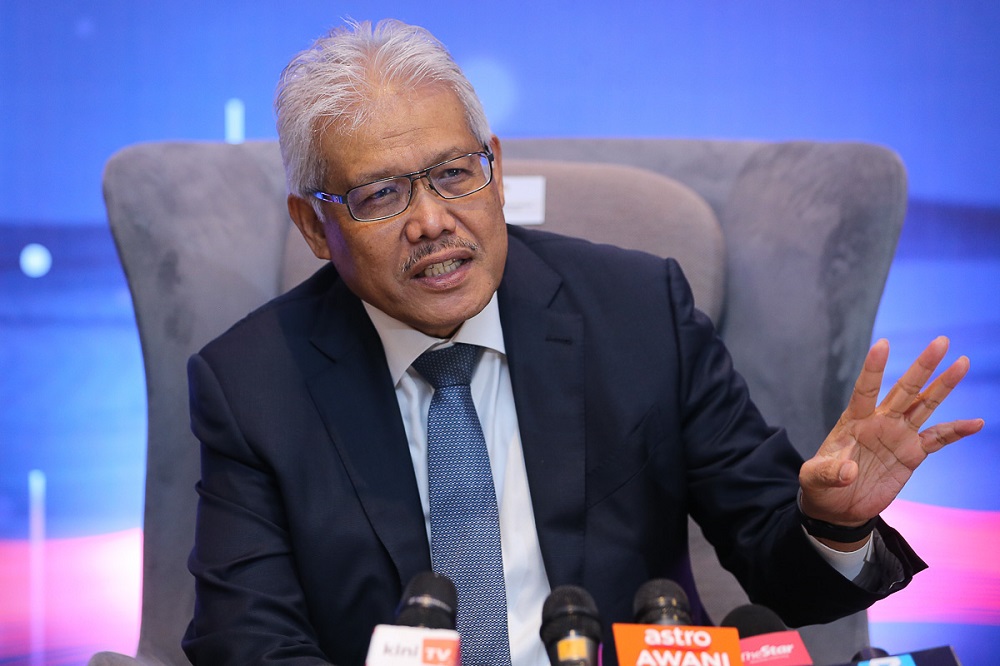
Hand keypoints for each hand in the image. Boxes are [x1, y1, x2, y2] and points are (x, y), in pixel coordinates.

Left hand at [799, 336, 983, 530]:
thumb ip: (829, 472)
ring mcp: (898, 435)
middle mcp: (879, 422)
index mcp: (853, 420)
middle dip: (922, 367)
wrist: (837, 507)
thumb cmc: (820, 486)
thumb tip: (849, 471)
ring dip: (943, 386)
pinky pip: (938, 439)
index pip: (865, 390)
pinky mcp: (912, 454)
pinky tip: (976, 422)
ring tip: (962, 363)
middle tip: (941, 341)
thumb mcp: (814, 478)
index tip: (883, 343)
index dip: (873, 368)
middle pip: (904, 390)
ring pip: (925, 405)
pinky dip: (957, 431)